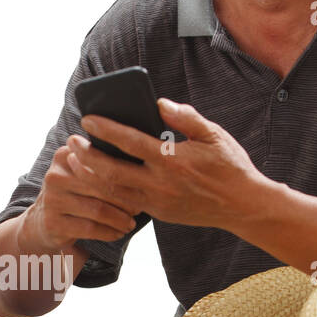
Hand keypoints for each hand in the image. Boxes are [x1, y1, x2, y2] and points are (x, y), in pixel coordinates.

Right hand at [21, 143, 137, 253]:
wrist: (43, 221)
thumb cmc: (74, 195)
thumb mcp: (82, 173)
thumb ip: (103, 164)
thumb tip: (141, 168)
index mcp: (66, 155)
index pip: (102, 165)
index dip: (125, 178)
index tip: (140, 188)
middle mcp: (55, 175)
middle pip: (101, 187)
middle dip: (125, 200)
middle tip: (139, 209)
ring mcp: (52, 200)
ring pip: (98, 210)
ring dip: (119, 220)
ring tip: (130, 224)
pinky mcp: (52, 223)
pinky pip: (90, 228)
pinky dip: (108, 232)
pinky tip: (118, 233)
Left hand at [68, 98, 262, 229]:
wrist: (243, 206)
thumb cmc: (230, 166)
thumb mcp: (214, 134)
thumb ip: (185, 117)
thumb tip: (159, 103)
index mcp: (173, 161)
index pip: (130, 142)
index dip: (106, 130)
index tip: (87, 119)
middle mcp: (161, 184)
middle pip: (112, 171)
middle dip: (88, 156)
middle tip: (73, 141)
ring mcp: (158, 203)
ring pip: (114, 191)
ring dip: (92, 175)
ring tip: (77, 159)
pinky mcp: (159, 214)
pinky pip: (125, 202)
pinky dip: (108, 190)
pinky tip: (97, 177)